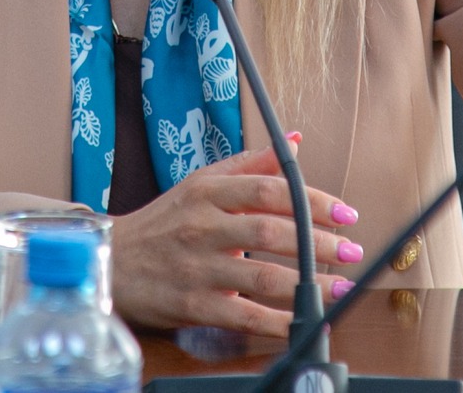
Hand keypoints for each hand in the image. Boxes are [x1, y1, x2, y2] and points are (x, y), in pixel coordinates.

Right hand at [106, 134, 363, 336]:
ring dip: (309, 285)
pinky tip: (302, 321)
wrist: (111, 262)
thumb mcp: (202, 183)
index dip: (313, 201)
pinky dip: (276, 321)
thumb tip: (296, 141)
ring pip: (262, 277)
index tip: (346, 213)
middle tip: (352, 252)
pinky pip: (242, 315)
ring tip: (340, 287)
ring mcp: (196, 268)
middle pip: (270, 232)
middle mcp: (203, 227)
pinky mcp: (192, 305)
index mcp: (209, 192)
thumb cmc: (164, 221)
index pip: (270, 190)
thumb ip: (251, 164)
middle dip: (319, 244)